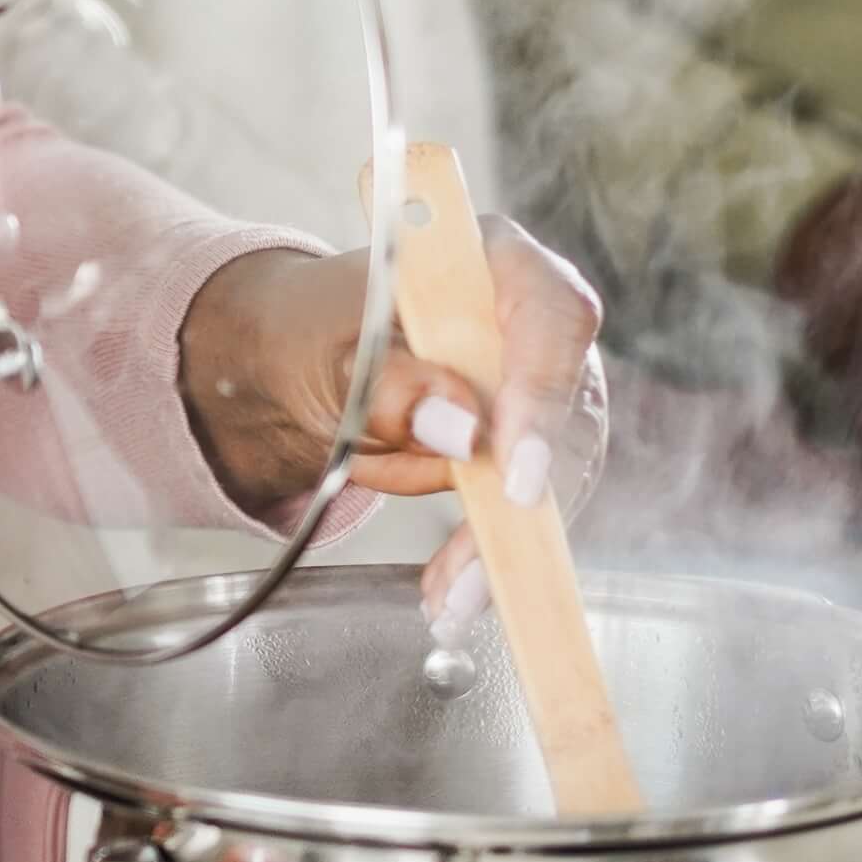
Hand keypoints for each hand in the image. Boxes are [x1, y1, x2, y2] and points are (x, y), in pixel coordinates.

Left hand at [179, 222, 608, 626]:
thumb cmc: (311, 334)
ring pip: (555, 470)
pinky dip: (488, 553)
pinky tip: (451, 593)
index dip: (544, 394)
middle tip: (479, 569)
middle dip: (525, 499)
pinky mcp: (518, 444)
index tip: (517, 471)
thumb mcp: (326, 353)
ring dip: (505, 544)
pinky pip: (522, 504)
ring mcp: (532, 385)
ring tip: (452, 600)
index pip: (552, 316)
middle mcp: (529, 321)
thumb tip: (461, 429)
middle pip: (569, 407)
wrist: (292, 366)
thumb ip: (388, 384)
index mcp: (489, 261)